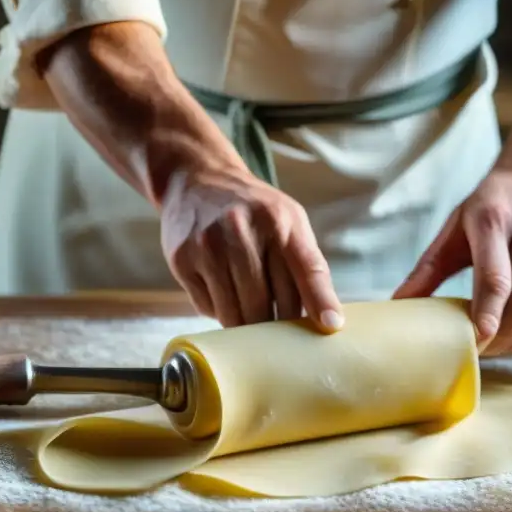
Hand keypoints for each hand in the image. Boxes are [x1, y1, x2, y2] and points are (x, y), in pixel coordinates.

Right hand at [160, 164, 344, 331]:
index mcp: (278, 220)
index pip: (306, 268)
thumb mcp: (289, 221)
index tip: (330, 326)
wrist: (198, 181)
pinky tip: (222, 292)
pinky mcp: (182, 260)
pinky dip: (219, 310)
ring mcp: (208, 246)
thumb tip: (326, 319)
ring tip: (250, 312)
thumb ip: (308, 264)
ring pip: (233, 314)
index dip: (319, 300)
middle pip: (266, 304)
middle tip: (277, 330)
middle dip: (275, 325)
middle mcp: (241, 230)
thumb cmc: (252, 210)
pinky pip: (207, 308)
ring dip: (245, 325)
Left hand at [393, 162, 511, 354]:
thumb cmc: (489, 209)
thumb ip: (426, 271)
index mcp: (493, 219)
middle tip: (486, 351)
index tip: (475, 343)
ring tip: (508, 346)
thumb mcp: (452, 231)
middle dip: (506, 338)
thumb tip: (399, 305)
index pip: (495, 279)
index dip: (486, 317)